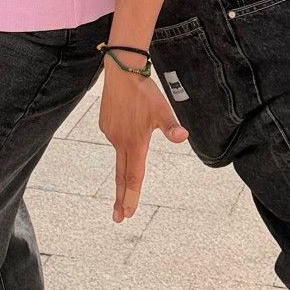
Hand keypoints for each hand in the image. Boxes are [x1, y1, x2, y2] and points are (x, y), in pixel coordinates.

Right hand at [98, 64, 187, 223]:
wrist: (121, 71)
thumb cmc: (144, 92)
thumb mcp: (162, 110)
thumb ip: (171, 127)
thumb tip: (184, 138)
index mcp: (134, 144)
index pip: (133, 177)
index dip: (131, 197)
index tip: (127, 213)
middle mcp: (120, 142)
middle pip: (121, 177)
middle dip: (121, 199)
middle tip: (118, 218)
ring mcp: (111, 134)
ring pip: (120, 154)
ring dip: (123, 167)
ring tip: (133, 146)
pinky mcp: (105, 125)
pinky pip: (115, 137)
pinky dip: (122, 140)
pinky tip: (128, 124)